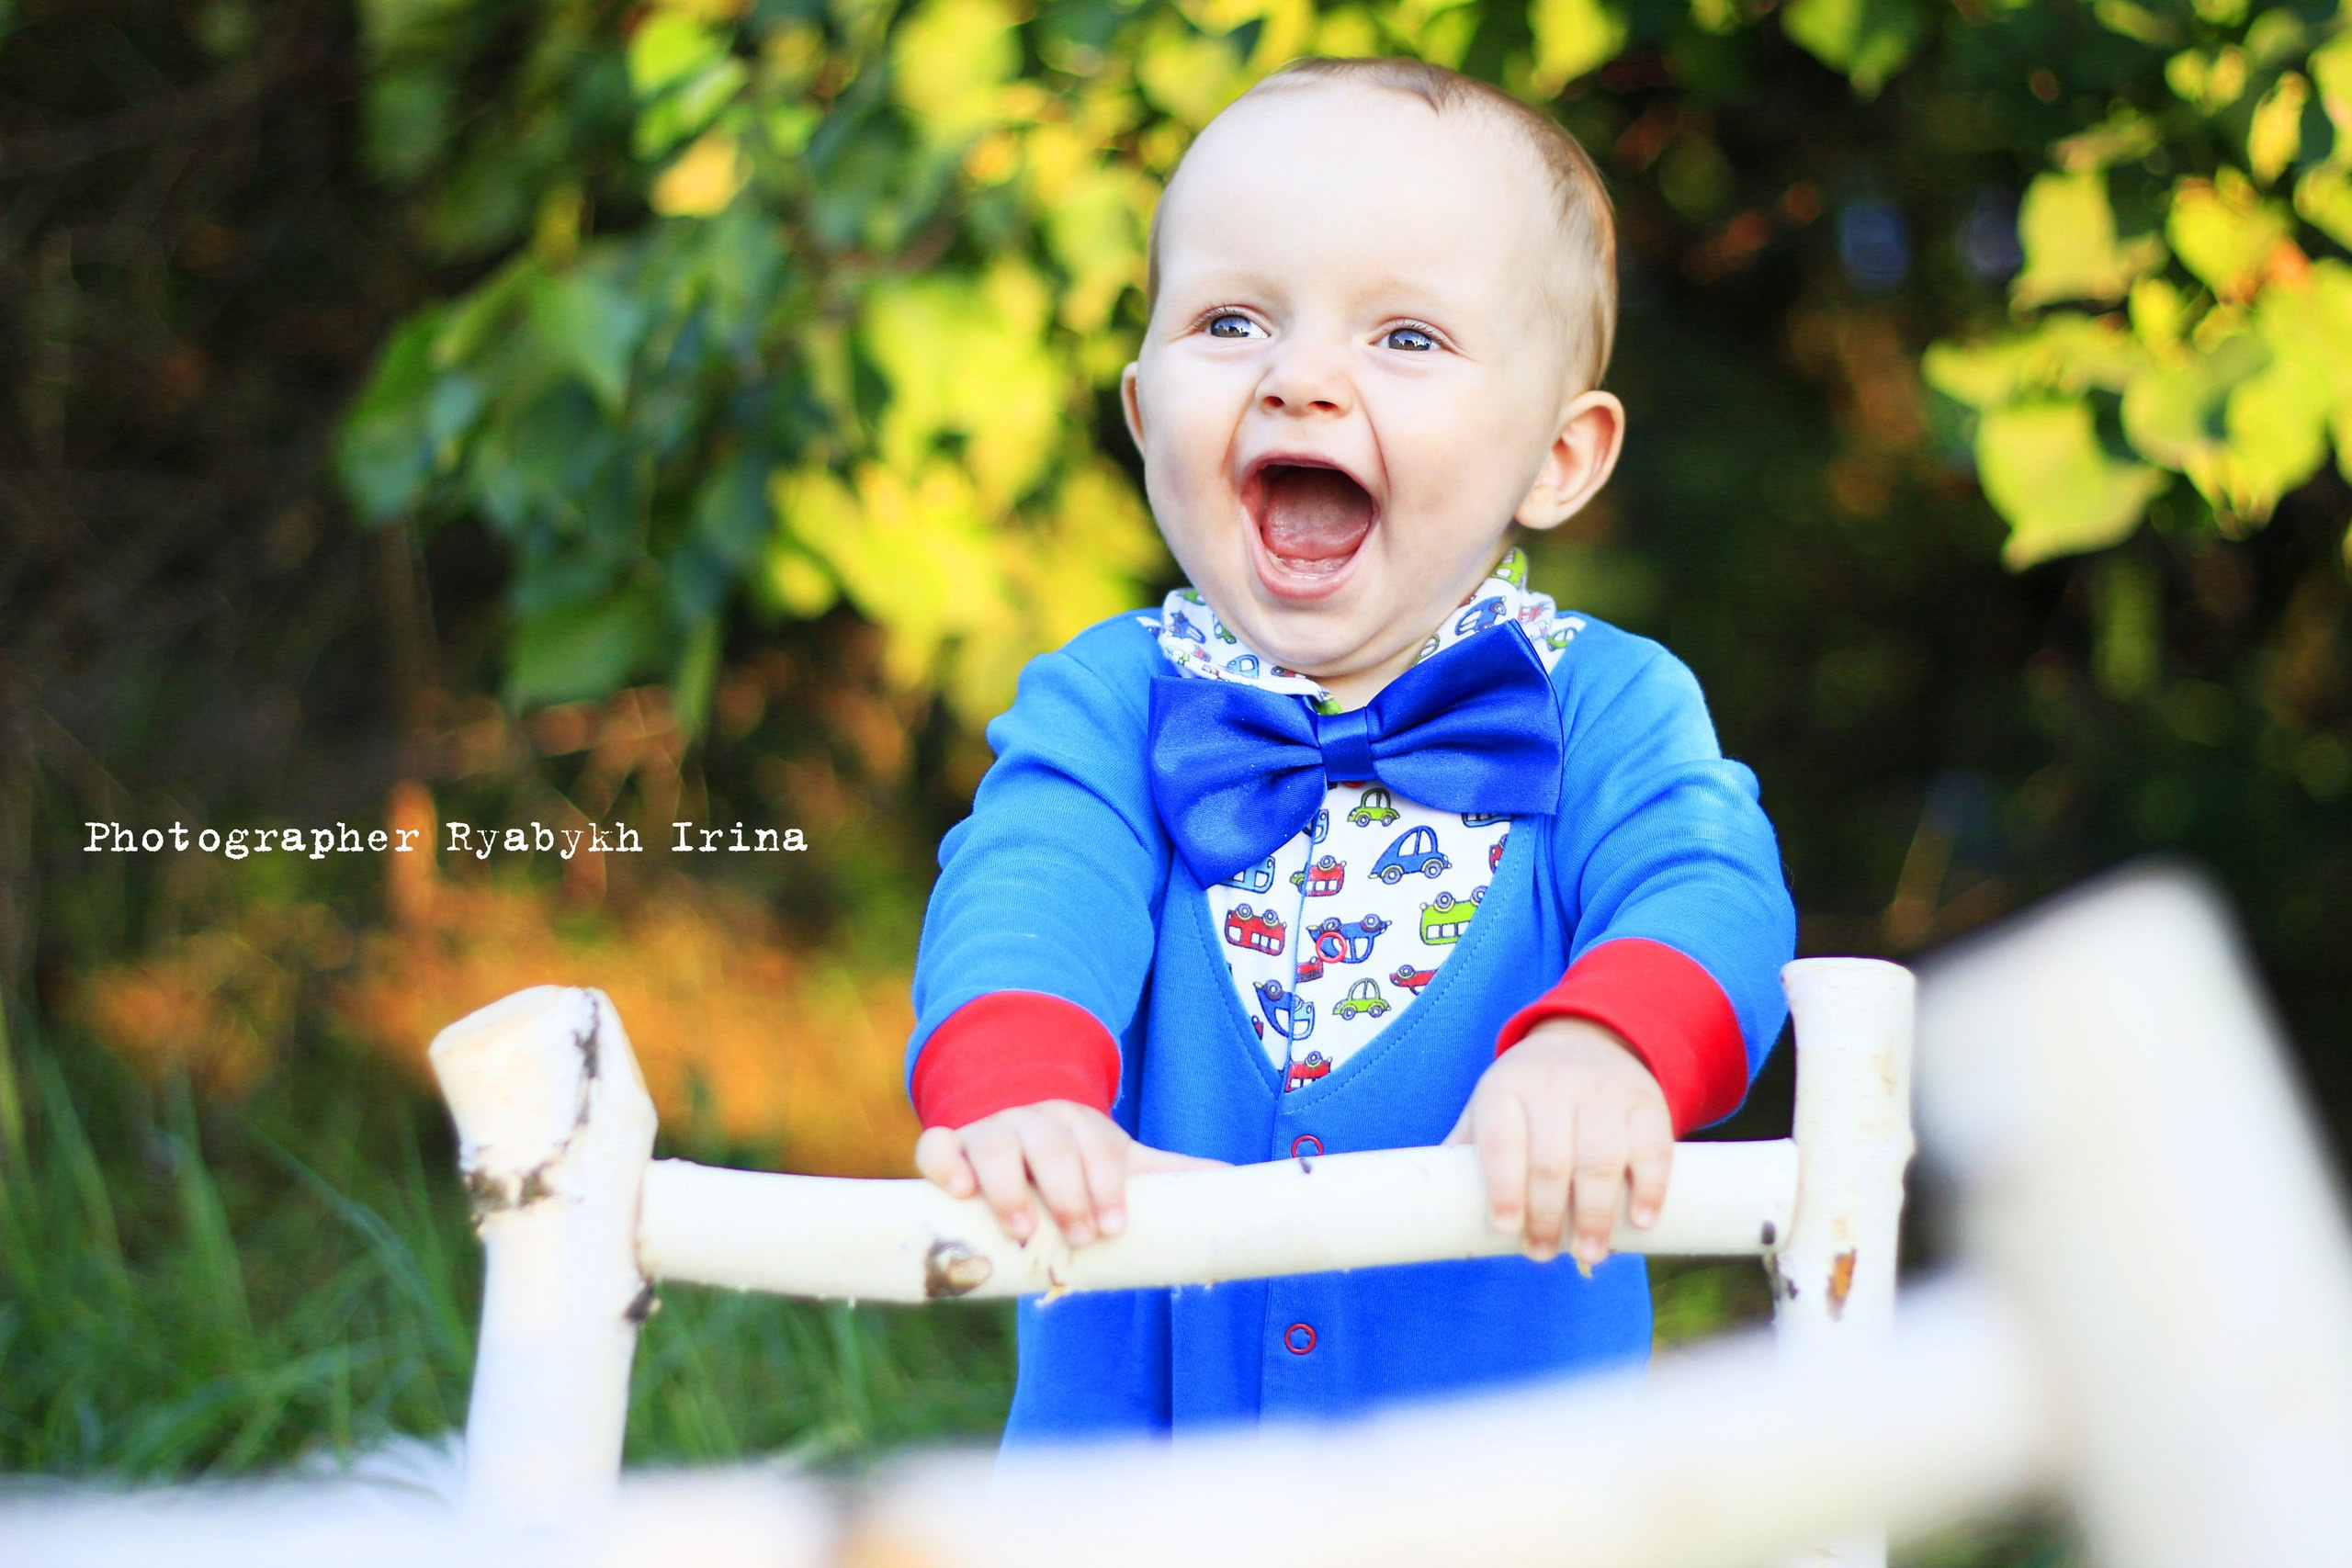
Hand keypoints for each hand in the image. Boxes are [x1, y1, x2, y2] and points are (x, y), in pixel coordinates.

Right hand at [914, 1101, 1222, 1246]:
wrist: (1016, 1123)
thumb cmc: (1077, 1158)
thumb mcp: (1123, 1162)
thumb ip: (1172, 1175)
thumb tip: (1240, 1180)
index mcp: (1083, 1125)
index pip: (1098, 1148)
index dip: (1107, 1185)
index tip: (1114, 1226)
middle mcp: (1035, 1121)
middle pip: (1050, 1146)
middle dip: (1066, 1191)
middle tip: (1077, 1235)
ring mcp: (989, 1130)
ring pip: (994, 1145)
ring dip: (1008, 1186)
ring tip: (1022, 1229)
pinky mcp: (949, 1144)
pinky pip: (936, 1145)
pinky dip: (944, 1165)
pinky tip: (958, 1192)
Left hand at [1444, 1017, 1673, 1267]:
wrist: (1586, 1041)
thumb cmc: (1528, 1096)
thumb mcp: (1492, 1106)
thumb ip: (1470, 1151)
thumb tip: (1436, 1209)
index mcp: (1505, 1088)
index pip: (1502, 1143)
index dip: (1503, 1189)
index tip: (1506, 1228)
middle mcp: (1554, 1084)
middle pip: (1551, 1160)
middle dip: (1547, 1215)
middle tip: (1543, 1253)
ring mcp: (1604, 1090)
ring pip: (1600, 1159)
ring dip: (1596, 1213)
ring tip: (1590, 1252)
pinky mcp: (1646, 1100)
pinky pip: (1652, 1148)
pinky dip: (1650, 1189)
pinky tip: (1641, 1221)